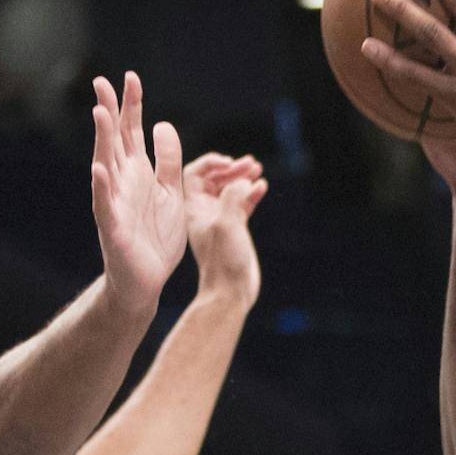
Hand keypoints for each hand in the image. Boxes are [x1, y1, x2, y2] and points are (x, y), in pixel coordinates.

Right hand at [89, 72, 186, 315]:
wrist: (145, 279)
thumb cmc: (155, 237)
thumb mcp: (171, 193)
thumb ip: (168, 161)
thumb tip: (164, 125)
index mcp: (139, 173)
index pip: (133, 132)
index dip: (133, 106)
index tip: (132, 77)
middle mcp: (122, 182)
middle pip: (115, 140)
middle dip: (110, 111)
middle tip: (102, 81)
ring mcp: (115, 202)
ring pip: (107, 165)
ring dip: (103, 139)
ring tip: (100, 113)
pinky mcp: (113, 226)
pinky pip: (106, 204)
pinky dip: (103, 187)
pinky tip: (99, 169)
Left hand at [183, 152, 268, 306]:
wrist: (230, 291)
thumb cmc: (223, 260)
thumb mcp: (226, 224)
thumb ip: (233, 198)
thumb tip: (244, 180)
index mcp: (193, 207)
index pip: (195, 173)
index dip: (212, 162)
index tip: (230, 163)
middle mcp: (204, 211)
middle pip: (215, 178)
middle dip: (232, 168)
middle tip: (251, 164)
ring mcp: (220, 220)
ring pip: (230, 190)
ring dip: (243, 178)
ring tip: (258, 170)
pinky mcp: (235, 229)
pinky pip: (242, 204)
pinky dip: (252, 193)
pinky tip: (262, 187)